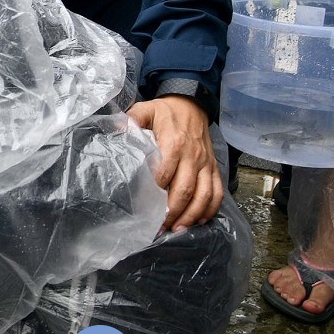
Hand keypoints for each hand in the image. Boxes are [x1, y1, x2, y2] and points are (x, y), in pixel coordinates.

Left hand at [128, 95, 222, 230]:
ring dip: (192, 214)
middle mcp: (192, 156)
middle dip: (173, 211)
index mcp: (174, 143)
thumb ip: (132, 120)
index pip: (165, 172)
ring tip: (177, 229)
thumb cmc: (165, 111)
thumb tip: (116, 130)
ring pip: (204, 194)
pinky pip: (217, 191)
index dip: (156, 191)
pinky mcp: (213, 167)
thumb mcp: (146, 109)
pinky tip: (200, 220)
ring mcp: (205, 163)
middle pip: (185, 189)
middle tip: (160, 227)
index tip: (146, 207)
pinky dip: (211, 208)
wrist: (192, 104)